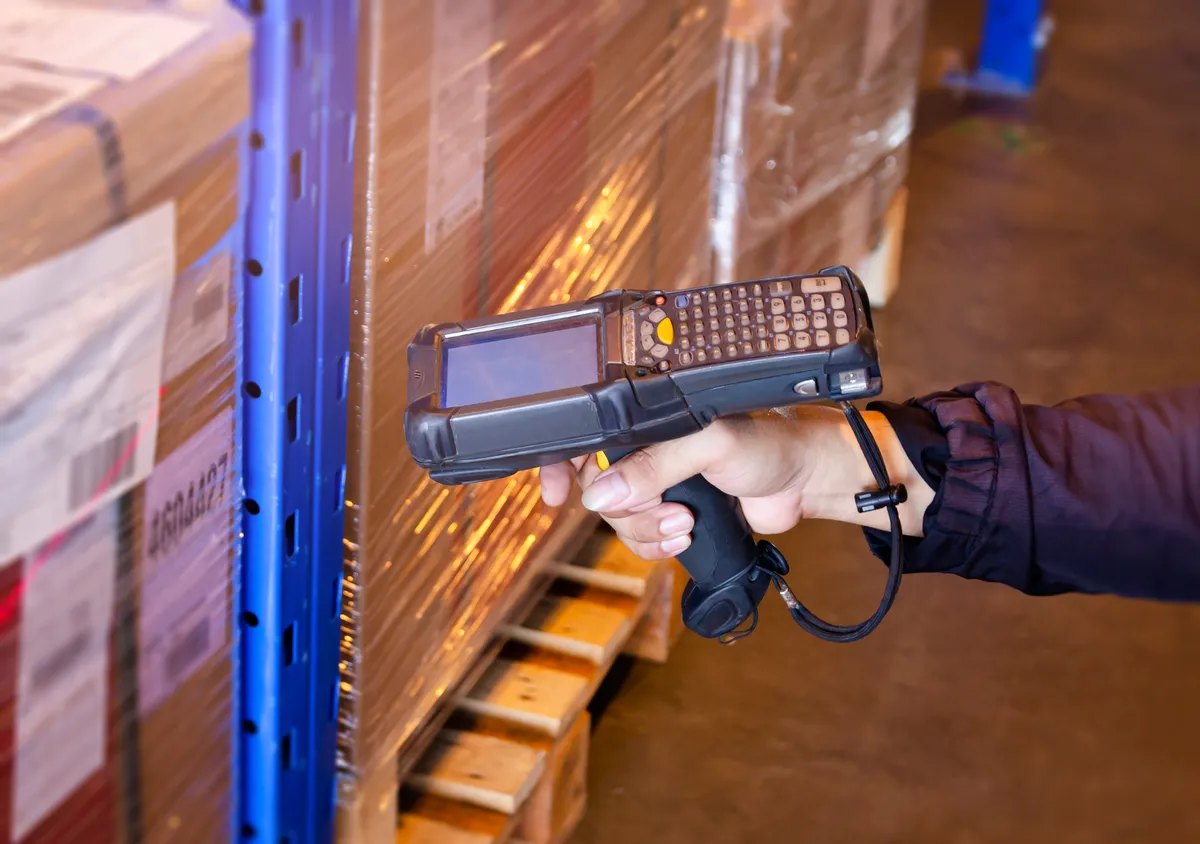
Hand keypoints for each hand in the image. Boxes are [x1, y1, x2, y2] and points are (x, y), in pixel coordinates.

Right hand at [538, 406, 933, 560]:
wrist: (804, 482)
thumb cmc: (765, 442)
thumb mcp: (708, 443)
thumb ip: (655, 464)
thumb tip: (604, 493)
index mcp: (647, 418)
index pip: (586, 436)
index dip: (562, 464)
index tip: (556, 492)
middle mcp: (646, 449)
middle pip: (600, 490)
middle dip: (627, 509)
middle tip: (665, 508)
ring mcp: (659, 484)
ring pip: (619, 520)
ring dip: (647, 531)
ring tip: (686, 524)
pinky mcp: (674, 514)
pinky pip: (641, 540)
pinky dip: (656, 545)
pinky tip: (685, 537)